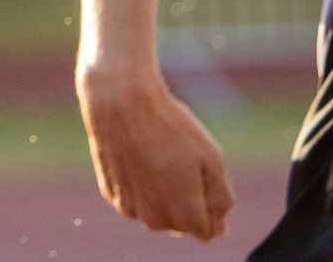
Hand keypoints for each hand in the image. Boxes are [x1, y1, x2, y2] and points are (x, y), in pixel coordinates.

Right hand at [77, 63, 233, 240]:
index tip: (203, 176)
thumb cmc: (169, 126)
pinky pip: (135, 200)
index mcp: (185, 215)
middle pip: (182, 224)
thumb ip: (221, 199)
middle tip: (180, 161)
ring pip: (157, 213)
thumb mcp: (212, 159)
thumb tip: (221, 228)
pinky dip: (140, 185)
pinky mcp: (111, 195)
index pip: (208, 231)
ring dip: (163, 194)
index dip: (211, 206)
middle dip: (187, 202)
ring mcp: (130, 209)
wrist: (120, 101)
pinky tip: (139, 156)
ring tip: (158, 155)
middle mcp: (156, 220)